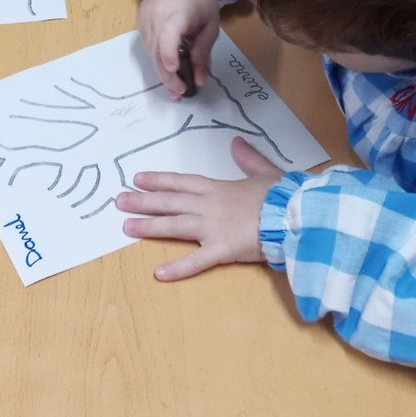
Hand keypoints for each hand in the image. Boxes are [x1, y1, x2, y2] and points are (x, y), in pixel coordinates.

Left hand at [117, 137, 281, 280]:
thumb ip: (248, 158)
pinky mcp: (223, 250)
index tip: (138, 178)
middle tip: (118, 202)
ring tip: (126, 228)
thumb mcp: (265, 171)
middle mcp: (209, 206)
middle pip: (170, 202)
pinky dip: (178, 268)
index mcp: (218, 188)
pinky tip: (158, 274)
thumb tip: (236, 142)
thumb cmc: (283, 195)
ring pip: (174, 226)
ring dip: (149, 227)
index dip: (159, 180)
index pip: (181, 182)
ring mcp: (213, 228)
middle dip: (143, 201)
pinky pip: (197, 261)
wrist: (296, 213)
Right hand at [137, 0, 220, 97]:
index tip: (174, 70)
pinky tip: (168, 63)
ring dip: (162, 69)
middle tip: (180, 93)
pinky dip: (157, 56)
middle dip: (168, 76)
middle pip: (157, 51)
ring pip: (150, 51)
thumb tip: (199, 81)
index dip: (169, 53)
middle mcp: (155, 16)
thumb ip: (202, 53)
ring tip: (175, 84)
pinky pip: (147, 45)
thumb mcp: (210, 26)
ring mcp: (143, 18)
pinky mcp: (138, 20)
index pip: (168, 34)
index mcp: (177, 13)